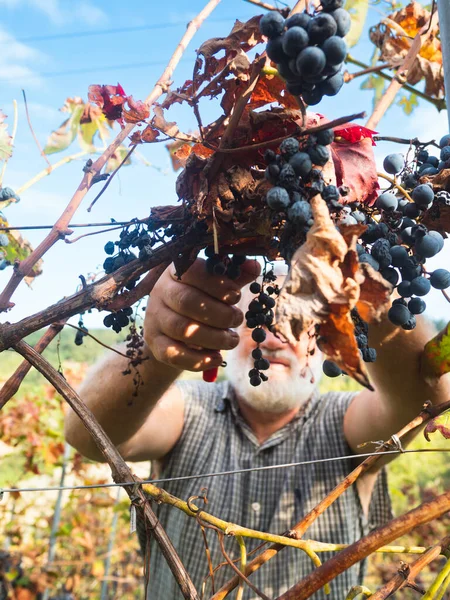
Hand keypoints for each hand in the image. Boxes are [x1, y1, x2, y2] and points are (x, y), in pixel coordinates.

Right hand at [144, 257, 260, 371]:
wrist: (171, 328)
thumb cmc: (199, 299)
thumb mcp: (216, 285)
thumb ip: (235, 276)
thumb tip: (255, 266)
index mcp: (176, 272)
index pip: (193, 272)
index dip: (217, 284)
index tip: (236, 296)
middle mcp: (160, 292)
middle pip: (187, 301)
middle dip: (219, 314)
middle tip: (238, 320)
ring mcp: (154, 319)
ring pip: (182, 329)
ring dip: (214, 338)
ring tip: (232, 340)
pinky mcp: (155, 344)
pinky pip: (174, 354)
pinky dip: (198, 360)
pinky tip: (217, 359)